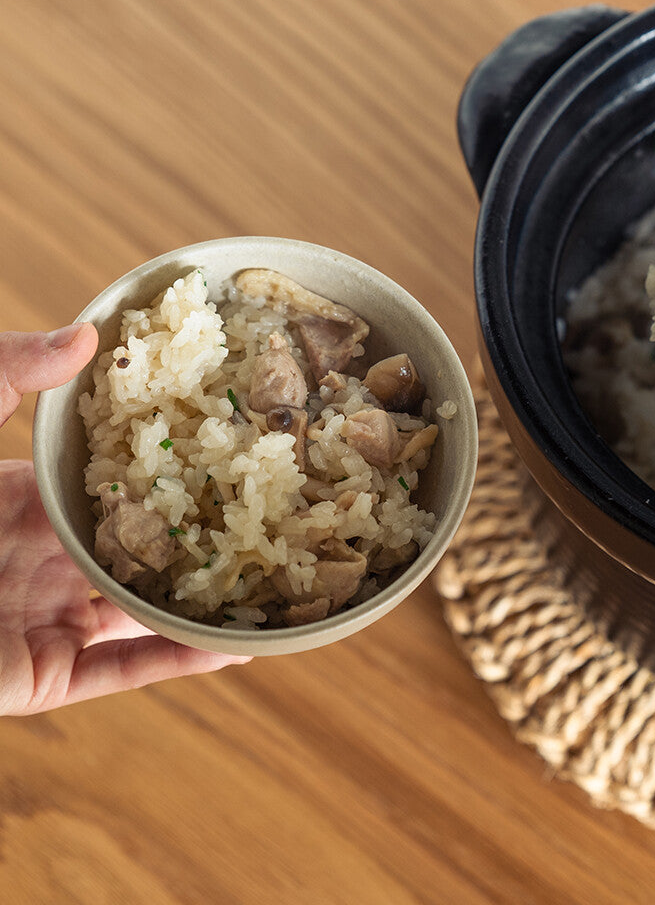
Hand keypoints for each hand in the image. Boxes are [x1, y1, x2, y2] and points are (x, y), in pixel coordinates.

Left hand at [0, 324, 249, 715]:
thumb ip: (6, 373)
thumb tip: (87, 330)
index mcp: (18, 503)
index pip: (109, 484)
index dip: (166, 467)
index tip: (225, 446)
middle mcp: (39, 561)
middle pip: (139, 546)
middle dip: (201, 532)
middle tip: (272, 512)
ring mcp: (44, 619)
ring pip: (145, 610)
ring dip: (207, 599)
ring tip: (277, 581)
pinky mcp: (42, 675)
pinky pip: (126, 668)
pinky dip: (183, 659)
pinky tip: (240, 646)